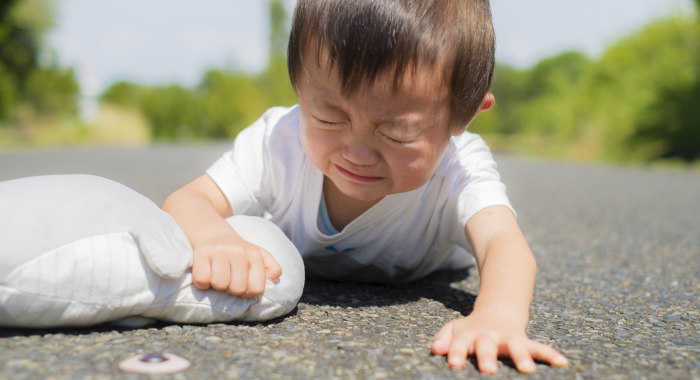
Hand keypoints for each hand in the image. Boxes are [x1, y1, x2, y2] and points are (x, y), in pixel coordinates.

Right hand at [191, 235, 281, 297]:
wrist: (214, 233)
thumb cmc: (238, 251)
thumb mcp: (260, 256)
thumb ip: (272, 268)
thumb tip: (272, 279)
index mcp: (254, 255)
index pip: (256, 289)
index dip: (248, 292)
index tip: (242, 285)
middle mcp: (239, 252)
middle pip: (237, 289)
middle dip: (232, 290)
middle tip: (228, 280)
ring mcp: (220, 251)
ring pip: (220, 285)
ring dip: (217, 286)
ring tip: (217, 276)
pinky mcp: (202, 252)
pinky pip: (202, 280)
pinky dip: (202, 283)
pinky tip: (206, 274)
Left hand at [431, 312, 567, 373]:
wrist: (496, 310)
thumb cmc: (471, 328)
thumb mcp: (455, 329)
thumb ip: (444, 338)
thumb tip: (435, 349)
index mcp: (469, 334)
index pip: (460, 343)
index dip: (456, 352)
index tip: (453, 364)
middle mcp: (489, 336)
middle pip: (486, 345)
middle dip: (487, 356)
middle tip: (488, 370)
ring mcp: (507, 338)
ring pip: (515, 346)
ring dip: (521, 356)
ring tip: (527, 370)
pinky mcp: (523, 340)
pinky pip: (538, 347)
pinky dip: (550, 354)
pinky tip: (562, 362)